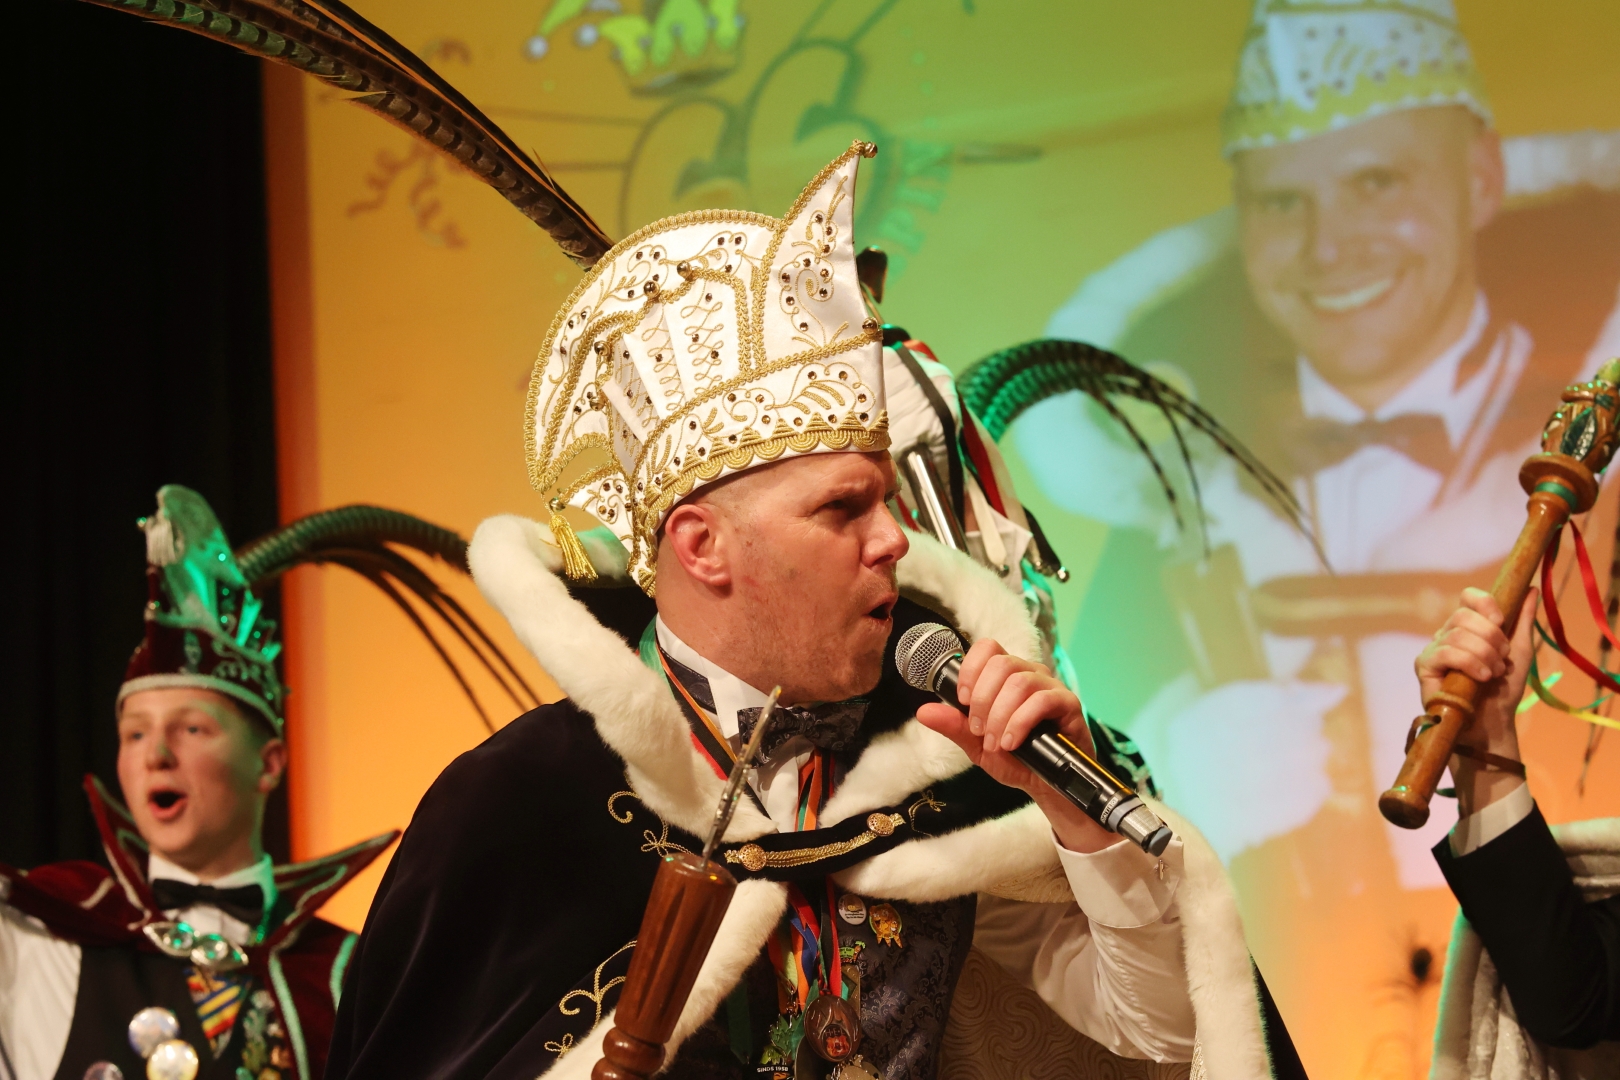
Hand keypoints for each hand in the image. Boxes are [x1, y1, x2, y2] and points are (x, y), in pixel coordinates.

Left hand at [916, 640, 1118, 852]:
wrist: (1045, 785)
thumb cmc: (1015, 759)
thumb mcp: (977, 745)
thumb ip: (954, 726)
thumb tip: (923, 711)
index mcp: (1005, 676)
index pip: (987, 648)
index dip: (971, 670)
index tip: (963, 701)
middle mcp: (1029, 674)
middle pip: (1001, 664)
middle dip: (983, 700)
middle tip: (979, 731)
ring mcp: (1050, 686)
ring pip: (1020, 682)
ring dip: (1000, 715)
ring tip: (996, 742)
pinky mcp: (1068, 703)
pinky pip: (1043, 700)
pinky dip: (1021, 722)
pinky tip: (1012, 742)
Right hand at [1414, 587, 1536, 814]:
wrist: (1492, 724)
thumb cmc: (1503, 690)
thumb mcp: (1520, 651)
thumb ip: (1522, 620)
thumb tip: (1531, 588)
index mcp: (1468, 627)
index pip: (1468, 597)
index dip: (1485, 604)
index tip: (1501, 621)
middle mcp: (1447, 634)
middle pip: (1463, 615)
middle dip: (1490, 637)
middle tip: (1502, 660)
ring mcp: (1433, 650)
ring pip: (1456, 635)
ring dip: (1484, 655)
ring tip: (1493, 674)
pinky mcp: (1424, 667)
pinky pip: (1444, 652)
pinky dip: (1468, 663)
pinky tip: (1481, 677)